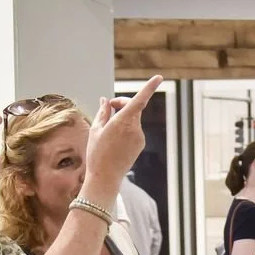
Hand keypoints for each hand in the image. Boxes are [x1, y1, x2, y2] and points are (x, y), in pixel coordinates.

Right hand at [84, 75, 161, 197]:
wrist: (106, 177)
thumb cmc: (97, 153)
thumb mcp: (95, 129)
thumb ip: (103, 112)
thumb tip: (106, 100)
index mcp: (122, 122)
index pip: (139, 100)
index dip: (149, 87)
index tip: (159, 78)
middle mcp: (134, 128)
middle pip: (134, 107)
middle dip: (122, 103)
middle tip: (108, 106)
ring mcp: (140, 136)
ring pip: (133, 118)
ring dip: (123, 117)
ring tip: (107, 128)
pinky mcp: (141, 143)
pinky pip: (134, 129)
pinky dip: (126, 127)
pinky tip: (115, 139)